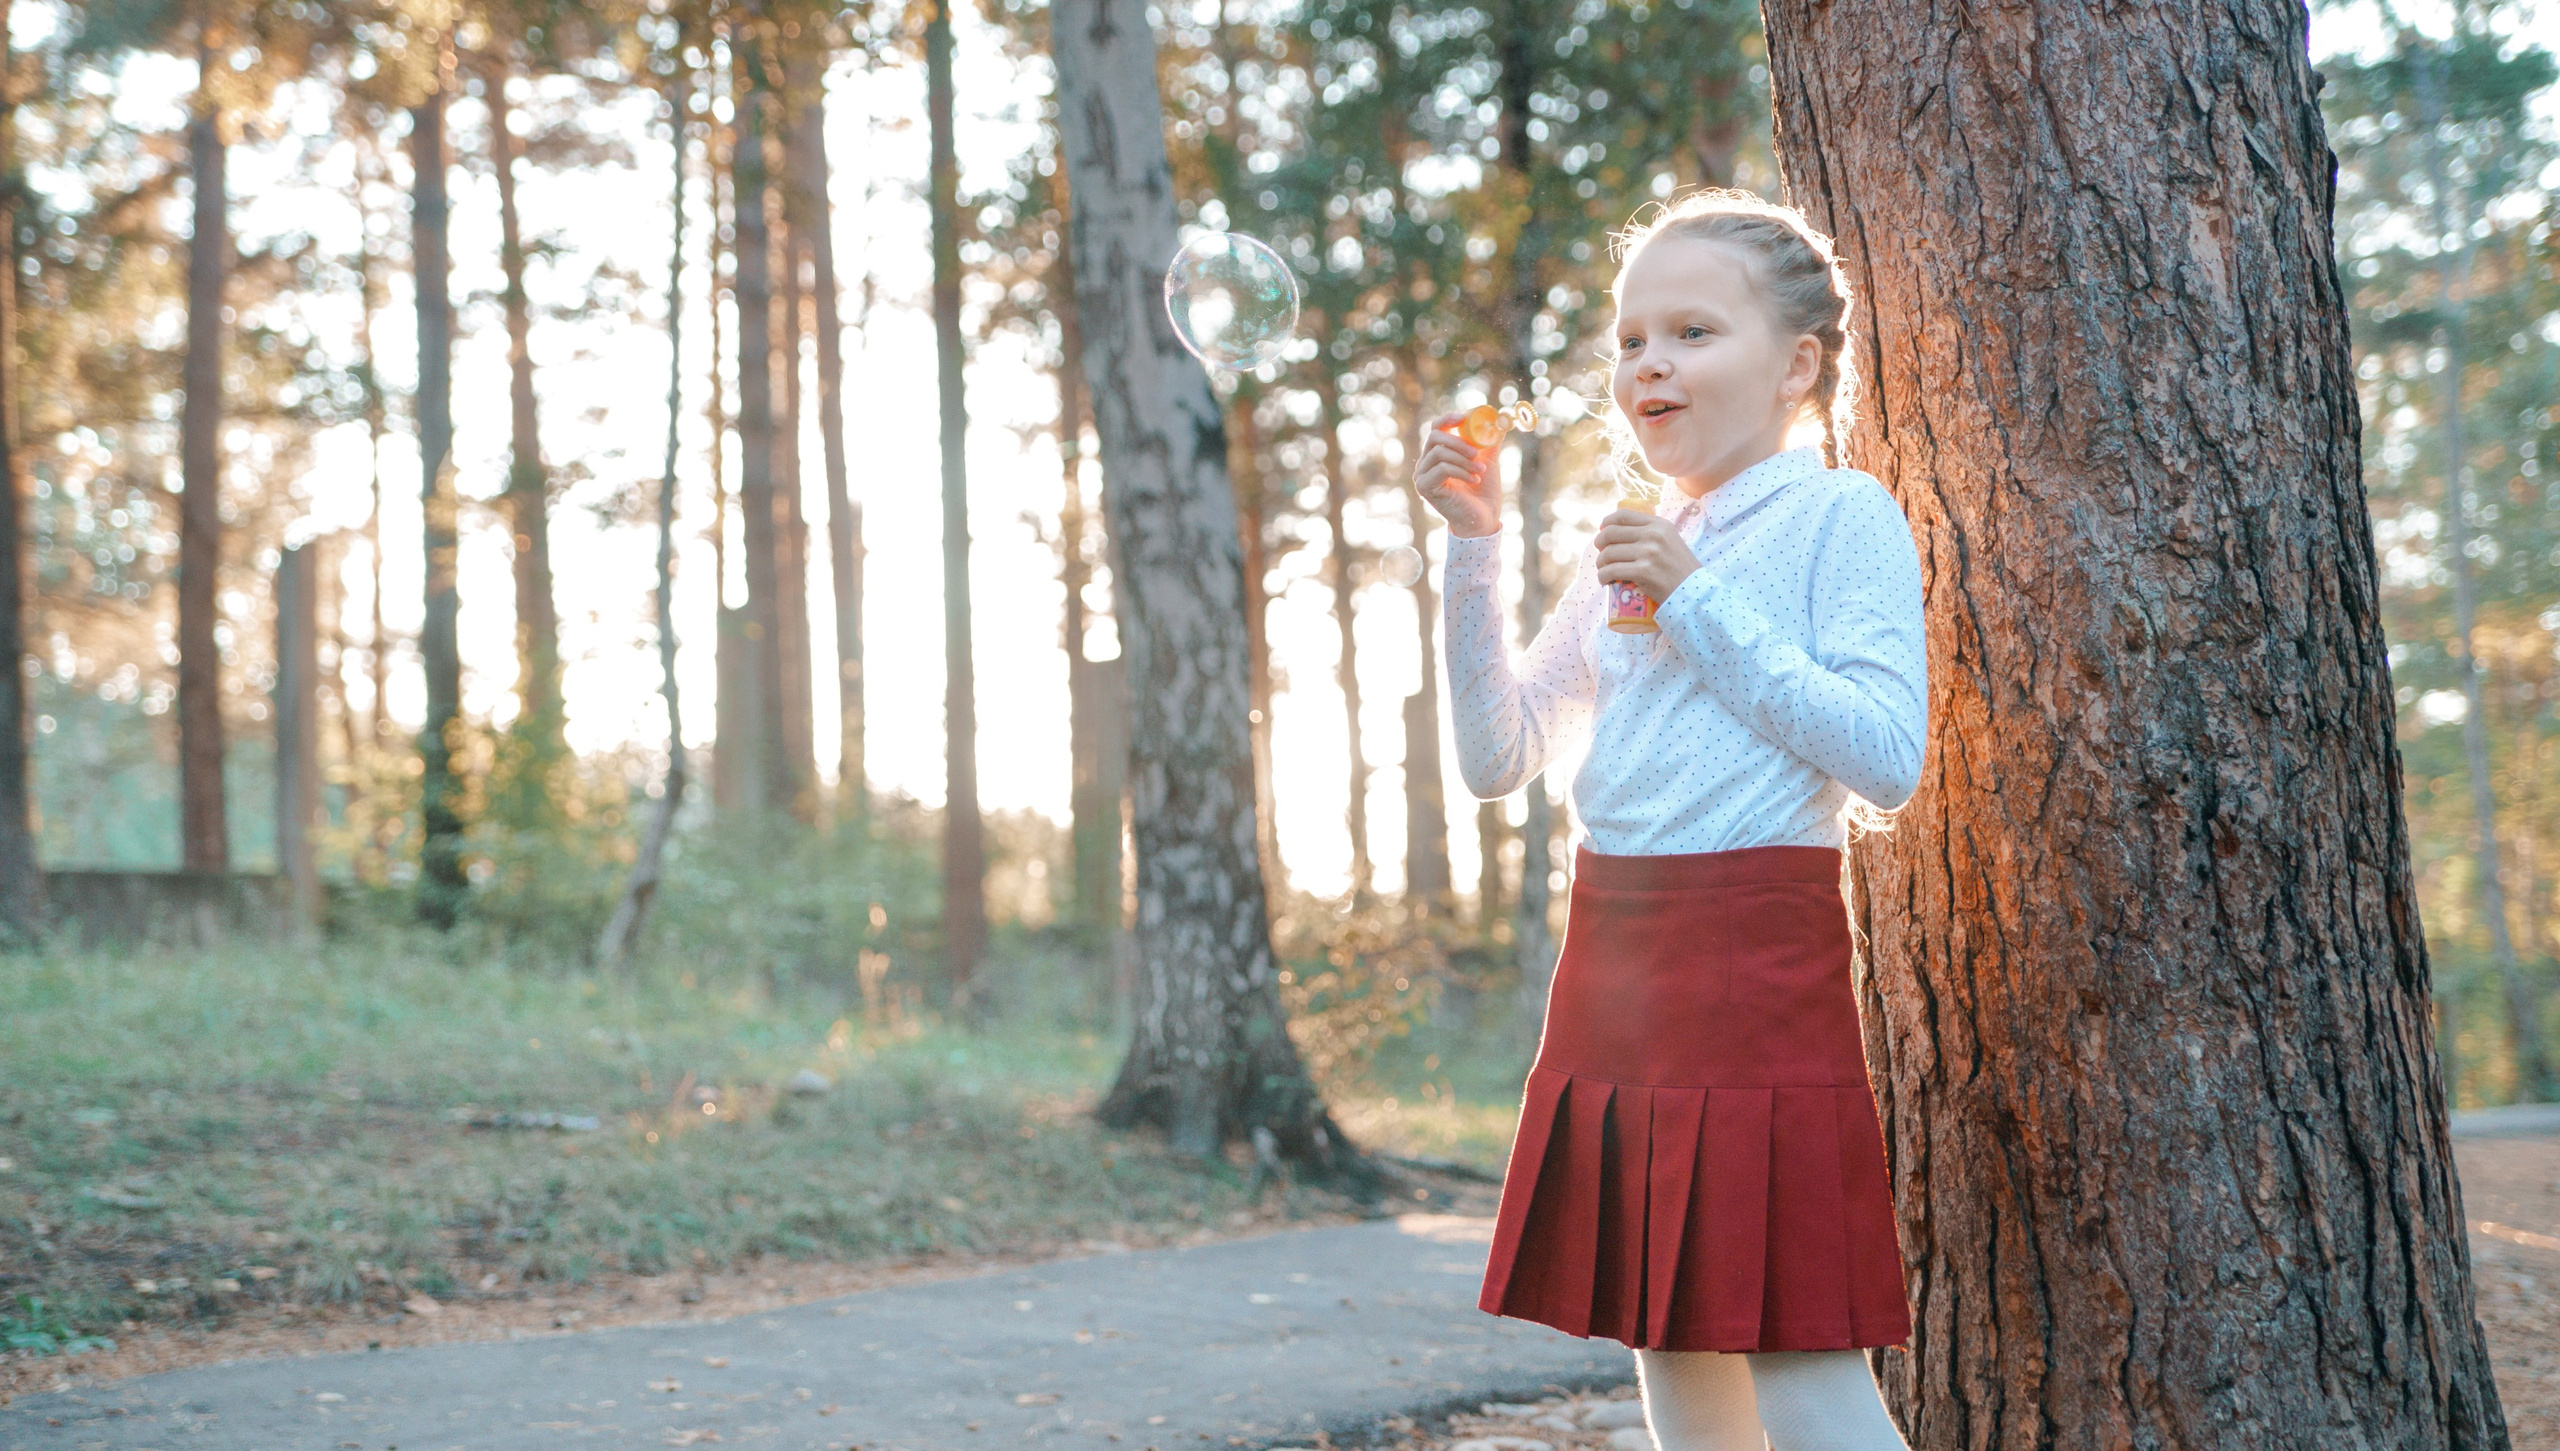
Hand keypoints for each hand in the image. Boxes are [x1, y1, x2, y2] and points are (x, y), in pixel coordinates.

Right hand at [1413, 414, 1500, 537]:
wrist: (1483, 519)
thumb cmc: (1484, 493)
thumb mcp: (1488, 461)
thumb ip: (1489, 442)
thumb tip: (1499, 421)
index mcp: (1437, 455)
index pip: (1436, 429)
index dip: (1448, 419)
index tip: (1464, 417)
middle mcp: (1425, 464)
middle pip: (1435, 437)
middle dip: (1458, 441)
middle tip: (1477, 451)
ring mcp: (1422, 476)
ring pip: (1439, 453)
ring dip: (1464, 459)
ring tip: (1481, 469)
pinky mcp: (1425, 487)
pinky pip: (1442, 468)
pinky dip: (1461, 471)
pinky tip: (1474, 479)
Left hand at [1595, 510, 1699, 602]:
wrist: (1694, 592)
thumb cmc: (1681, 570)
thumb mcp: (1671, 541)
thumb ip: (1653, 533)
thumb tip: (1624, 530)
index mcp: (1659, 524)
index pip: (1623, 515)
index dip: (1607, 523)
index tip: (1602, 532)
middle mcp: (1654, 534)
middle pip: (1611, 533)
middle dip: (1599, 544)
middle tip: (1602, 556)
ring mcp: (1648, 552)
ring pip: (1608, 553)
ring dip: (1600, 564)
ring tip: (1604, 571)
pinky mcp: (1643, 571)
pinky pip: (1611, 571)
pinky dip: (1603, 576)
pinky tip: (1605, 581)